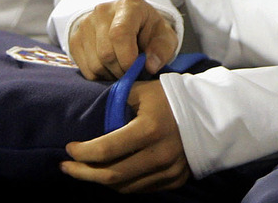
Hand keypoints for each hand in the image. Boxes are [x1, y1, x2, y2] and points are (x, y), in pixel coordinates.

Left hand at [61, 79, 190, 192]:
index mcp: (149, 129)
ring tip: (84, 171)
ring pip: (125, 186)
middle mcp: (159, 155)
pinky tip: (109, 173)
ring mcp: (169, 171)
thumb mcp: (142, 90)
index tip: (69, 148)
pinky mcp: (175, 180)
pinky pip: (141, 188)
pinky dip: (121, 183)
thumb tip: (89, 108)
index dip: (83, 152)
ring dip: (100, 181)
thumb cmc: (171, 96)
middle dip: (84, 173)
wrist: (210, 112)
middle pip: (112, 175)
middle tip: (66, 167)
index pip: (107, 149)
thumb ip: (116, 99)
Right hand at [67, 0, 178, 79]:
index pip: (119, 34)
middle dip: (122, 71)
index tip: (138, 70)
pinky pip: (85, 69)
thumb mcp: (165, 38)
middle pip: (106, 53)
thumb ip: (162, 50)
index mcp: (128, 5)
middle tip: (133, 74)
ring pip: (95, 64)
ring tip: (123, 71)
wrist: (132, 24)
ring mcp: (86, 24)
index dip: (128, 59)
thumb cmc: (150, 32)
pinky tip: (111, 70)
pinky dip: (99, 77)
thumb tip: (149, 66)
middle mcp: (102, 10)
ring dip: (111, 76)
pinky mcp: (75, 38)